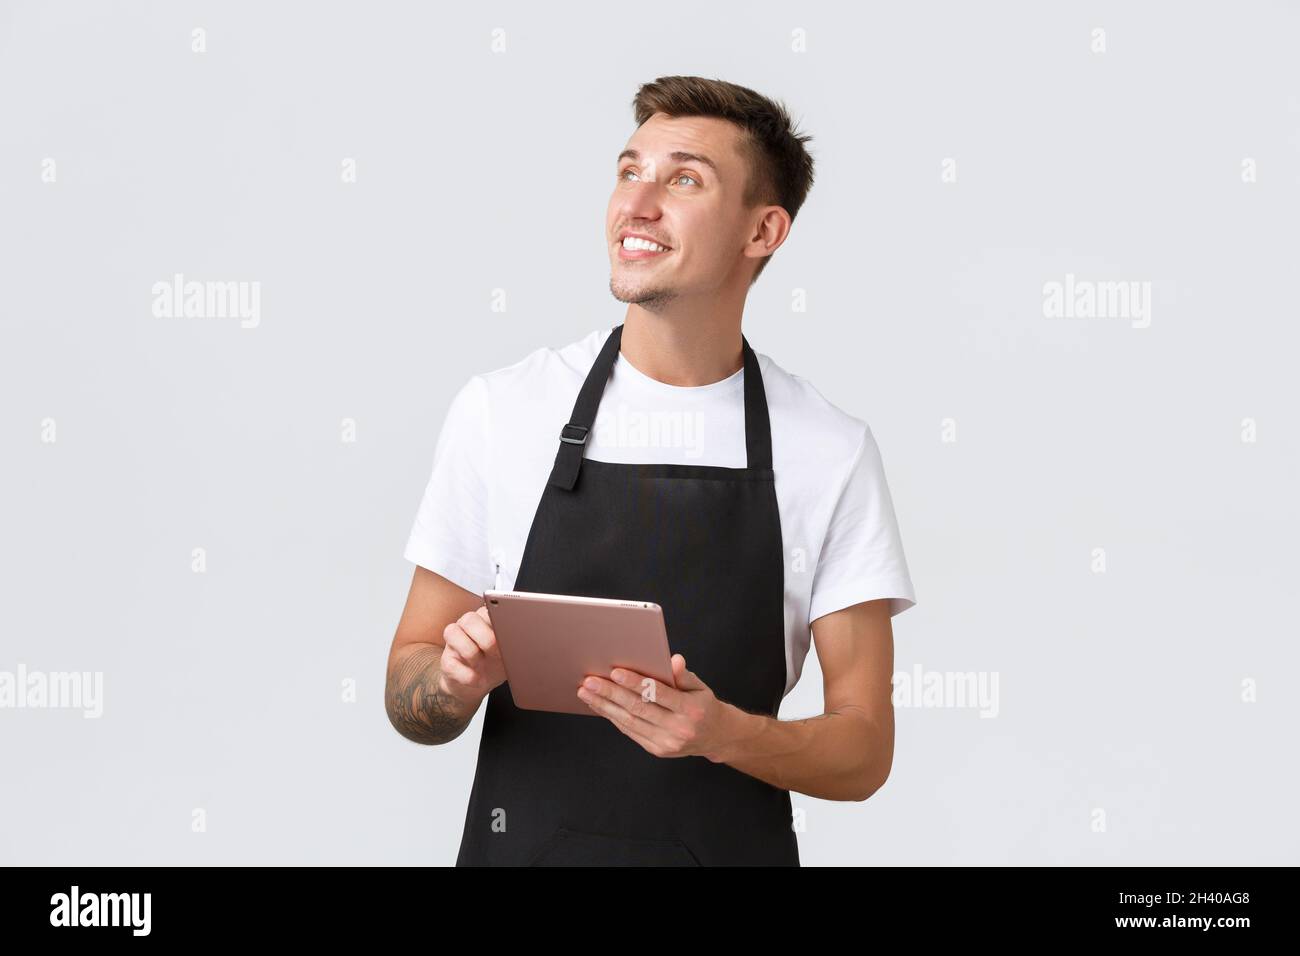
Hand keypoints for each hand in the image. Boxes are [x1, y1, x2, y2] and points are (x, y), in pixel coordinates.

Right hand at [438, 605, 506, 702]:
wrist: (477, 683)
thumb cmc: (495, 662)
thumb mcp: (508, 651)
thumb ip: (512, 641)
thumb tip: (522, 638)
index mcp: (485, 618)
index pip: (489, 608)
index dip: (498, 621)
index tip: (509, 635)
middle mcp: (467, 625)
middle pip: (469, 619)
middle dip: (486, 638)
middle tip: (497, 653)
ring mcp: (453, 641)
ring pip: (454, 633)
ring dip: (472, 654)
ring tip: (483, 666)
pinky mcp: (446, 660)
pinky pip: (451, 663)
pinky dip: (468, 675)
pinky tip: (477, 679)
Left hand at [576, 654, 735, 761]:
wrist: (714, 737)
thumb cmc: (703, 705)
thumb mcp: (699, 686)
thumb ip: (683, 674)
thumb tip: (673, 660)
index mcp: (691, 710)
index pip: (659, 694)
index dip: (636, 683)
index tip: (615, 672)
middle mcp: (678, 729)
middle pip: (638, 708)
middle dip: (611, 694)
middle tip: (590, 681)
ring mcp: (666, 742)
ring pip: (629, 722)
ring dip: (604, 706)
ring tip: (586, 692)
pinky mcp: (656, 750)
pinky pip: (630, 731)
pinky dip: (612, 717)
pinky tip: (599, 705)